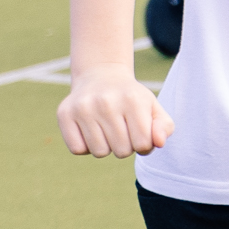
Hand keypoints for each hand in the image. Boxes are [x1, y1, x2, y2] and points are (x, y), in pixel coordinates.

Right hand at [57, 64, 171, 157]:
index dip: (143, 145)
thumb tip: (159, 143)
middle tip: (122, 129)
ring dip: (106, 147)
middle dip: (125, 146)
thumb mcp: (153, 108)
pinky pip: (78, 149)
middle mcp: (107, 102)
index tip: (139, 133)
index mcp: (133, 100)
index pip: (142, 145)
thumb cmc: (132, 99)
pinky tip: (90, 130)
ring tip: (107, 129)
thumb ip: (164, 127)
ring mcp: (83, 107)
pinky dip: (86, 146)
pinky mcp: (64, 113)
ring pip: (99, 152)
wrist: (101, 76)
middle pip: (121, 151)